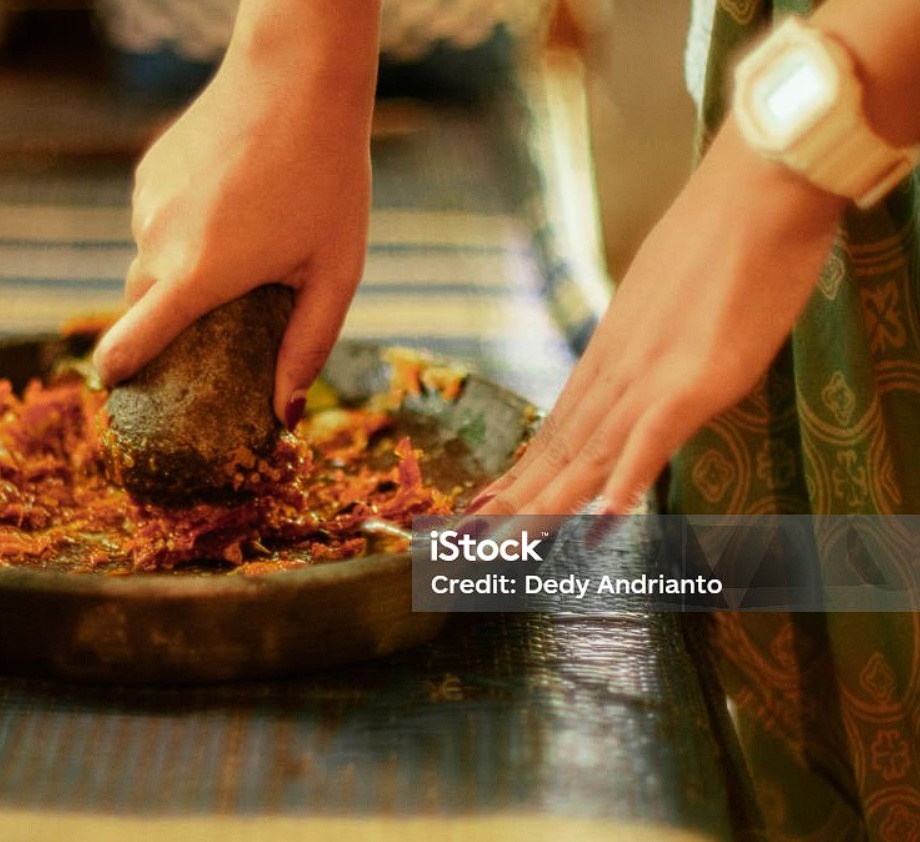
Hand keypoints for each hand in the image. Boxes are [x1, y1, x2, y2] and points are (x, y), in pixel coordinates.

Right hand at [92, 0, 379, 425]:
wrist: (298, 78)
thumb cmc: (329, 180)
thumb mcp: (335, 272)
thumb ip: (307, 347)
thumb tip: (284, 416)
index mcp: (198, 275)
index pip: (128, 343)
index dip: (117, 373)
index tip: (119, 388)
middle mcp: (158, 241)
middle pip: (140, 306)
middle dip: (166, 322)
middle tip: (212, 321)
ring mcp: (147, 203)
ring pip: (148, 260)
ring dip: (179, 270)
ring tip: (238, 247)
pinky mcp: (147, 171)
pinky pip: (154, 220)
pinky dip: (179, 229)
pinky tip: (226, 205)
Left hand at [469, 119, 847, 515]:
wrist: (757, 190)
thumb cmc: (722, 237)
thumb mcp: (669, 299)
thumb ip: (651, 343)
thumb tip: (651, 363)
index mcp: (611, 353)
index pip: (558, 425)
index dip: (523, 470)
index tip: (488, 502)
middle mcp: (617, 371)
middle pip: (558, 448)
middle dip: (513, 500)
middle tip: (465, 541)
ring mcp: (650, 378)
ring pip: (587, 454)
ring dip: (545, 506)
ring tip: (504, 547)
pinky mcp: (693, 380)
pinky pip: (651, 439)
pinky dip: (626, 481)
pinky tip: (602, 523)